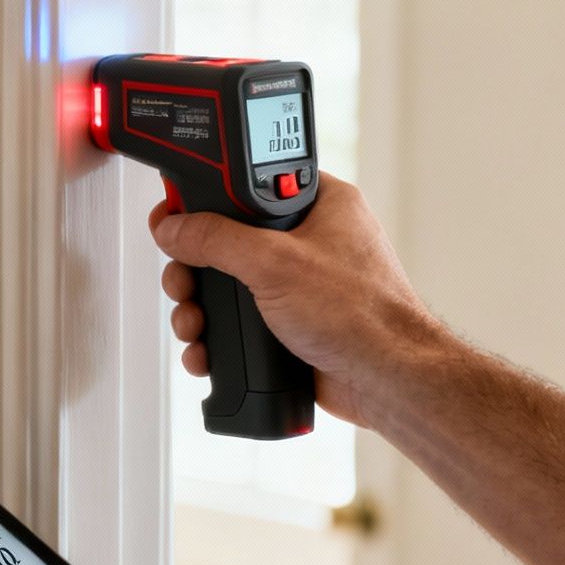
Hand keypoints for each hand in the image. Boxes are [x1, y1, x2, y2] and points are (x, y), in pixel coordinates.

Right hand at [150, 172, 440, 427]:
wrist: (388, 381)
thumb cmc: (362, 314)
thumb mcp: (275, 262)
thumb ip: (216, 239)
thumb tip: (176, 227)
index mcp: (318, 204)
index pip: (248, 183)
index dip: (208, 196)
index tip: (177, 212)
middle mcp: (308, 241)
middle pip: (226, 239)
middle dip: (194, 268)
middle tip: (182, 281)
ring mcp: (298, 287)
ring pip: (227, 287)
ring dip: (198, 308)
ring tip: (193, 324)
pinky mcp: (289, 326)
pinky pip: (239, 324)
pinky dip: (217, 339)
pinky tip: (206, 353)